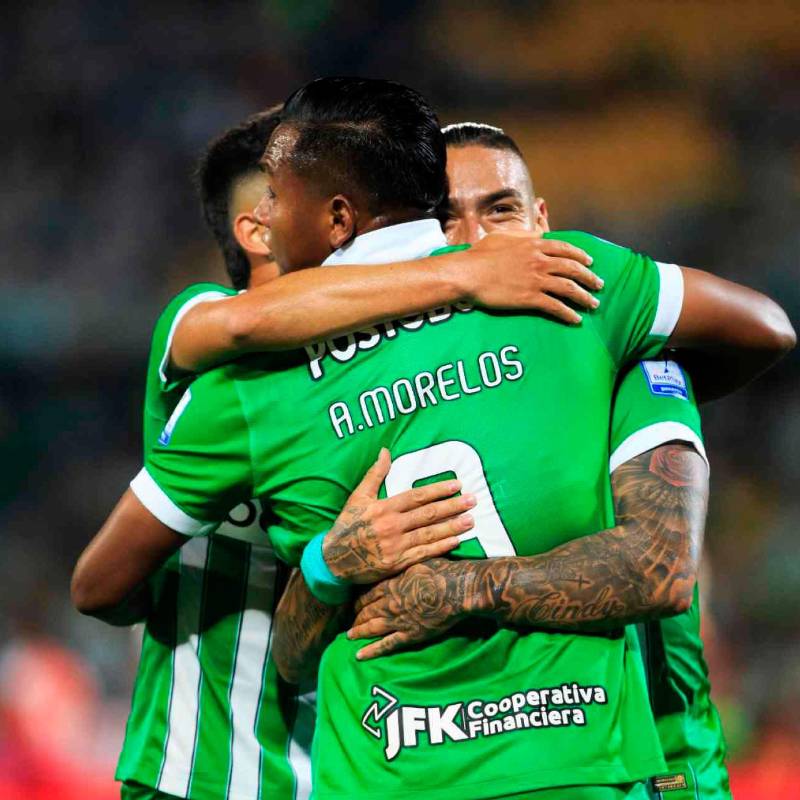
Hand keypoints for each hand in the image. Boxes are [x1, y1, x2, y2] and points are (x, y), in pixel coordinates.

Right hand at [323, 450, 475, 583]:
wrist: (333, 560)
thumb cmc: (348, 525)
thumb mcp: (358, 497)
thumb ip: (374, 474)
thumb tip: (386, 450)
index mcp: (383, 508)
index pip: (417, 497)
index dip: (438, 490)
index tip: (457, 485)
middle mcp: (391, 526)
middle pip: (428, 514)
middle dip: (453, 506)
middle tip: (473, 500)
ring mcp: (395, 546)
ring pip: (429, 534)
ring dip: (452, 526)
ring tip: (471, 520)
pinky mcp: (397, 563)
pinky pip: (424, 554)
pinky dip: (441, 547)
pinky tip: (456, 541)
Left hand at [347, 558, 472, 659]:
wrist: (456, 589)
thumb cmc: (440, 571)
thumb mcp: (417, 560)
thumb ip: (403, 564)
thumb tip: (397, 557)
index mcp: (390, 584)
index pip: (367, 594)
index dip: (358, 600)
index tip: (351, 604)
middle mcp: (389, 603)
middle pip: (367, 611)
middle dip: (356, 616)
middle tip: (347, 621)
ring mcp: (398, 620)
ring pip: (372, 628)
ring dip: (359, 632)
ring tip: (349, 636)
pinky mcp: (410, 635)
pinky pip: (387, 645)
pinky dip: (372, 650)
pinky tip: (360, 655)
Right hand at [466, 231, 601, 323]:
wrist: (469, 274)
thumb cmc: (480, 255)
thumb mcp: (503, 237)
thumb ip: (523, 235)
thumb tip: (536, 233)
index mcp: (534, 244)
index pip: (565, 249)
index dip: (580, 256)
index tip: (590, 262)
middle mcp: (540, 261)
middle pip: (573, 269)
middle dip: (589, 277)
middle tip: (598, 285)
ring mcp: (536, 280)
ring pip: (569, 288)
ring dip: (584, 297)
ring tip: (593, 304)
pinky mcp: (530, 298)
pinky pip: (555, 306)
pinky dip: (568, 313)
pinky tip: (575, 319)